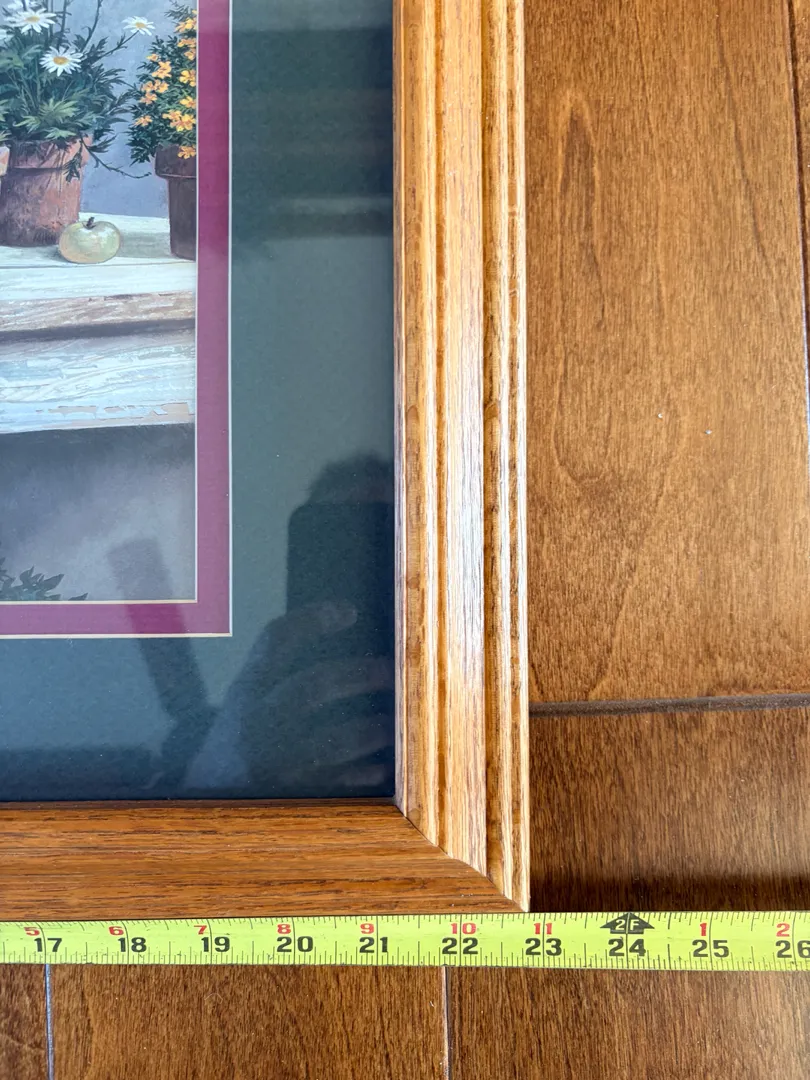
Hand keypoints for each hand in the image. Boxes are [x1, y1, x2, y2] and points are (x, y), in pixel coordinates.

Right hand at [224, 601, 393, 794]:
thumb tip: (343, 644)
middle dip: (358, 676)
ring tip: (391, 724)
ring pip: (331, 741)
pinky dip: (361, 775)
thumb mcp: (245, 700)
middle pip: (313, 686)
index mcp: (246, 690)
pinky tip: (380, 769)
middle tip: (390, 672)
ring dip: (369, 731)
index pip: (275, 640)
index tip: (348, 610)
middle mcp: (256, 720)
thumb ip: (278, 675)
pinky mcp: (288, 796)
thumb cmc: (237, 739)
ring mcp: (272, 760)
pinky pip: (335, 784)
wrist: (200, 800)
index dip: (311, 620)